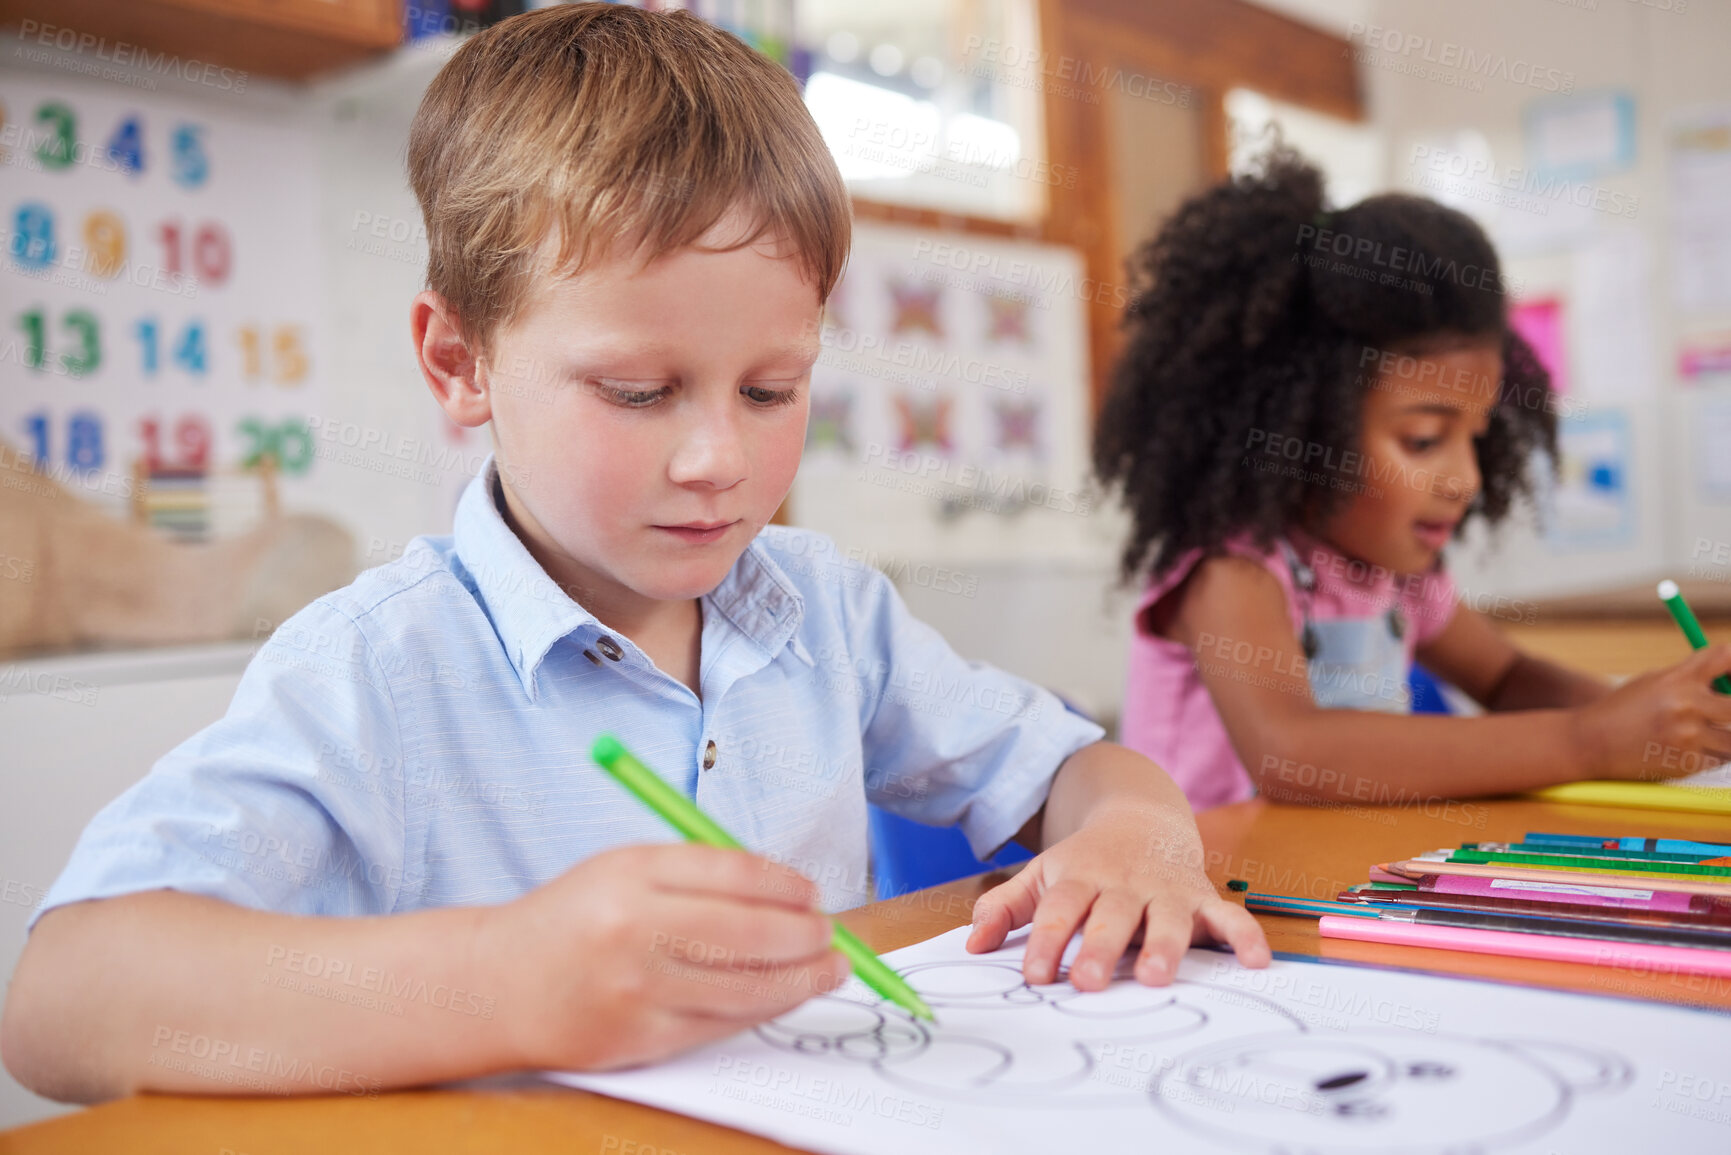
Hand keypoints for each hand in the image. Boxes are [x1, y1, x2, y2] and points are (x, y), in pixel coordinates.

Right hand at [478, 844, 849, 1070]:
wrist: (500, 985)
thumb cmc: (575, 918)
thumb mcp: (627, 868)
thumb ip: (702, 872)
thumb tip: (788, 892)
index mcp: (631, 873)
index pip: (733, 874)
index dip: (786, 885)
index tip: (811, 893)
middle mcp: (633, 930)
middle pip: (749, 934)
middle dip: (806, 936)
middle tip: (831, 934)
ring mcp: (637, 991)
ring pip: (746, 989)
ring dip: (800, 980)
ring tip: (827, 969)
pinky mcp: (641, 1040)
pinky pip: (722, 1025)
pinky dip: (761, 1010)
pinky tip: (780, 996)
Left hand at [964, 808, 1269, 991]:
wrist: (1140, 814)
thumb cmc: (1086, 860)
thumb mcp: (1041, 874)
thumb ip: (1006, 908)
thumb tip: (972, 945)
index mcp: (1080, 878)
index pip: (1059, 911)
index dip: (1047, 942)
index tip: (1036, 976)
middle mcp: (1123, 884)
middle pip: (1110, 916)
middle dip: (1100, 948)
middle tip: (1089, 982)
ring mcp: (1165, 890)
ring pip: (1166, 918)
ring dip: (1163, 946)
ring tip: (1156, 976)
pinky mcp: (1201, 897)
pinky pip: (1227, 915)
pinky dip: (1244, 936)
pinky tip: (1255, 961)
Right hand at [1570, 644, 1730, 780]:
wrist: (1589, 742)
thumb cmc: (1622, 710)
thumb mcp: (1652, 683)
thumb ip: (1690, 680)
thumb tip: (1730, 683)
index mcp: (1677, 678)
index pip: (1726, 657)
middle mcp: (1685, 704)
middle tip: (1724, 715)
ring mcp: (1688, 735)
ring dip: (1724, 739)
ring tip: (1701, 736)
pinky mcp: (1686, 762)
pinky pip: (1717, 760)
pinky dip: (1706, 757)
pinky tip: (1680, 751)